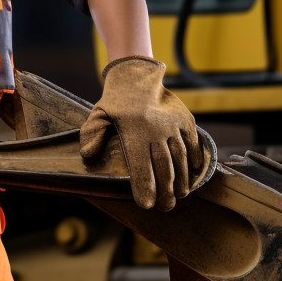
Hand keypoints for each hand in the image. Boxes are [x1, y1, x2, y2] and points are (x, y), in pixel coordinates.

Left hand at [79, 56, 203, 210]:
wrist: (137, 74)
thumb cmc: (116, 100)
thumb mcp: (98, 114)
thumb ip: (92, 134)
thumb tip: (87, 155)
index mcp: (134, 133)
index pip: (141, 167)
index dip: (144, 188)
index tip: (146, 205)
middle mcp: (155, 131)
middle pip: (164, 168)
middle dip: (166, 191)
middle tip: (166, 207)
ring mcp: (172, 125)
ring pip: (180, 158)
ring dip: (182, 179)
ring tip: (181, 195)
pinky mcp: (185, 119)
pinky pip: (192, 142)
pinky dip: (194, 158)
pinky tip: (193, 172)